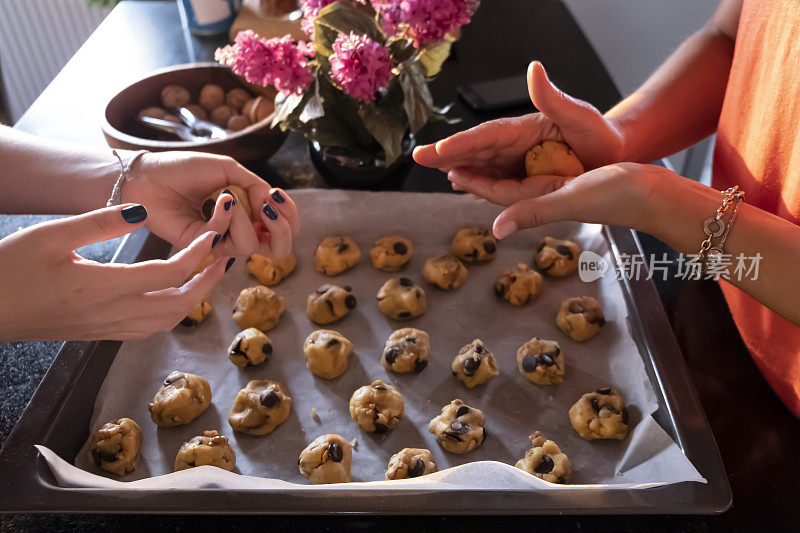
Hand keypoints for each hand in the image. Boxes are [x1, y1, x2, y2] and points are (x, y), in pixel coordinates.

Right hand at [0, 204, 229, 340]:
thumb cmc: (11, 269)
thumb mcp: (51, 236)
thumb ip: (99, 222)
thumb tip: (141, 209)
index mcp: (105, 286)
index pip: (170, 274)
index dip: (198, 254)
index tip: (214, 234)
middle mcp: (114, 313)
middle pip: (180, 304)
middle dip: (208, 281)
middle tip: (225, 258)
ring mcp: (109, 328)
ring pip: (168, 321)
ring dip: (194, 298)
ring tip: (205, 274)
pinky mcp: (101, 334)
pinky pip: (151, 328)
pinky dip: (173, 312)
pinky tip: (173, 294)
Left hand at [122, 151, 299, 258]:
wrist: (149, 177)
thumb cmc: (185, 169)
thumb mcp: (229, 170)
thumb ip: (255, 187)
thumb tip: (271, 205)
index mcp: (250, 210)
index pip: (284, 225)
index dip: (290, 216)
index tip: (277, 197)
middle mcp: (240, 229)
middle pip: (278, 247)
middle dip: (281, 229)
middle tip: (268, 210)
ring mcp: (223, 240)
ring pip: (252, 245)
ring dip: (245, 218)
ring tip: (228, 198)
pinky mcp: (203, 248)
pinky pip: (226, 240)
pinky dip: (226, 217)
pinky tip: (217, 201)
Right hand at [413, 61, 624, 177]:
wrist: (614, 151)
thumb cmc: (600, 134)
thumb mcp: (580, 115)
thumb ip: (554, 97)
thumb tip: (534, 69)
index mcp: (525, 128)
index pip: (487, 136)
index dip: (462, 144)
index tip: (439, 150)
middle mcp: (516, 143)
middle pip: (476, 150)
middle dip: (446, 153)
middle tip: (419, 157)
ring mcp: (518, 158)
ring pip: (480, 164)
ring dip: (457, 166)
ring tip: (434, 167)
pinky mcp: (523, 173)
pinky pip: (494, 178)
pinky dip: (476, 180)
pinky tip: (461, 182)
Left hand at [464, 162, 664, 238]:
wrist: (654, 195)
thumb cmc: (619, 195)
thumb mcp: (572, 199)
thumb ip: (534, 212)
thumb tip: (496, 230)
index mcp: (541, 200)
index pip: (497, 192)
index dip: (472, 179)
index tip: (446, 167)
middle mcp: (545, 197)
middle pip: (500, 187)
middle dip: (474, 174)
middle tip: (443, 161)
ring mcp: (557, 190)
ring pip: (514, 181)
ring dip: (490, 170)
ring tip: (467, 161)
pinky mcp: (570, 181)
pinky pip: (535, 173)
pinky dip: (516, 164)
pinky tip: (510, 160)